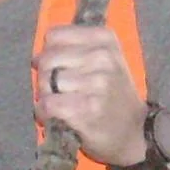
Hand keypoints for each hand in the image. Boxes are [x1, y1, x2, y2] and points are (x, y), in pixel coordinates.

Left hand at [33, 24, 148, 165]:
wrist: (133, 133)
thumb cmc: (112, 94)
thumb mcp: (105, 60)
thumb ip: (73, 48)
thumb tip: (36, 57)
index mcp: (105, 39)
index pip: (54, 36)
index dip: (49, 53)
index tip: (58, 67)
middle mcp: (103, 57)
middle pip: (47, 59)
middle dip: (45, 77)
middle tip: (57, 91)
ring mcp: (97, 83)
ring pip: (45, 82)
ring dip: (46, 96)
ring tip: (61, 104)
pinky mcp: (87, 108)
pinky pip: (48, 104)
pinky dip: (45, 113)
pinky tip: (56, 117)